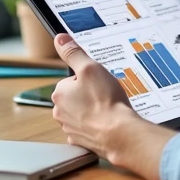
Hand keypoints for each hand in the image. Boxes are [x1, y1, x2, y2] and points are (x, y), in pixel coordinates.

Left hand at [50, 34, 138, 158]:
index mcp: (59, 93)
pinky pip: (87, 128)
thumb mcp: (90, 68)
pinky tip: (107, 123)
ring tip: (108, 109)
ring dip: (93, 110)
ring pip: (82, 112)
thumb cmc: (105, 101)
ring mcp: (70, 128)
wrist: (119, 134)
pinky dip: (96, 125)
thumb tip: (60, 39)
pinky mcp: (80, 140)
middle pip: (76, 95)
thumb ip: (73, 53)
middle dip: (90, 94)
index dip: (89, 78)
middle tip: (106, 95)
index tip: (100, 83)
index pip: (73, 79)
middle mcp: (60, 111)